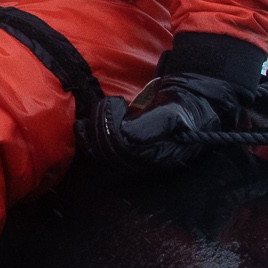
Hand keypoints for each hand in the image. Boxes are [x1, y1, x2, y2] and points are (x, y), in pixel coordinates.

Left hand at [93, 72, 244, 169]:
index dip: (113, 125)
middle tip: (109, 102)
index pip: (125, 147)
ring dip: (93, 128)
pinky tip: (80, 125)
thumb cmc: (183, 109)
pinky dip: (85, 138)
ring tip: (101, 108)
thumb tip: (127, 133)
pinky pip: (97, 154)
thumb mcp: (175, 111)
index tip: (118, 103)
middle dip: (102, 123)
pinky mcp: (122, 156)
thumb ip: (155, 122)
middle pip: (110, 151)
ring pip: (101, 154)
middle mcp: (145, 164)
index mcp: (160, 155)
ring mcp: (133, 162)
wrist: (187, 110)